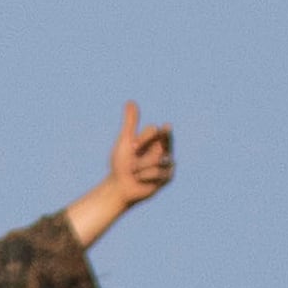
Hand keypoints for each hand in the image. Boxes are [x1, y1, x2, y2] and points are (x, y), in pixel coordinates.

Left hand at [67, 100, 173, 245]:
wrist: (120, 187)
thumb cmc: (120, 164)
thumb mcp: (125, 142)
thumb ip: (130, 122)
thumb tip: (130, 101)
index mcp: (155, 139)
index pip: (155, 130)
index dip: (144, 137)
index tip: (133, 145)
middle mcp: (164, 149)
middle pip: (164, 141)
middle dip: (153, 146)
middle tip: (154, 139)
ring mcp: (167, 163)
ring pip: (159, 160)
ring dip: (141, 167)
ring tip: (134, 173)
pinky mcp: (168, 176)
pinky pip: (159, 172)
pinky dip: (146, 176)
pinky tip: (141, 180)